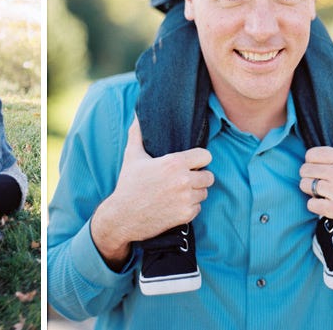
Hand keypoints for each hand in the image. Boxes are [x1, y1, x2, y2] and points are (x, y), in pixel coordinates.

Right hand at [91, 116, 213, 267]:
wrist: (123, 216)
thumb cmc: (128, 184)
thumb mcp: (132, 156)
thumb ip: (137, 133)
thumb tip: (137, 115)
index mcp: (173, 163)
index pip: (206, 156)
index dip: (199, 158)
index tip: (192, 162)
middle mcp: (183, 181)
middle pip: (209, 176)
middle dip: (199, 176)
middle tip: (186, 178)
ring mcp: (186, 199)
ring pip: (204, 192)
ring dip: (195, 192)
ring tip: (179, 191)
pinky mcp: (186, 215)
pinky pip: (198, 207)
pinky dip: (190, 207)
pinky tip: (175, 204)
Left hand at [299, 131, 332, 263]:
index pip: (311, 154)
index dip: (311, 161)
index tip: (318, 167)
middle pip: (305, 170)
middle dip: (309, 176)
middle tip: (319, 181)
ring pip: (305, 186)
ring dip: (310, 191)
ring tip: (321, 192)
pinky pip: (311, 204)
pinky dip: (315, 205)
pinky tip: (325, 204)